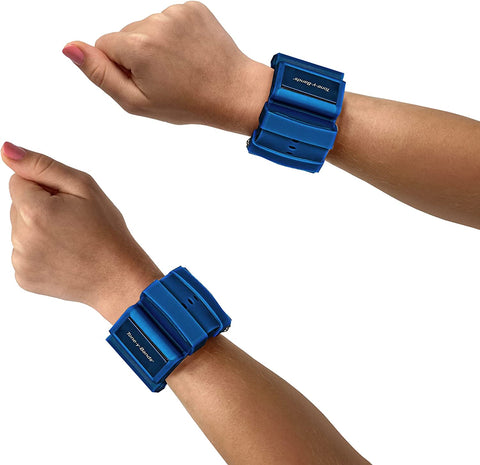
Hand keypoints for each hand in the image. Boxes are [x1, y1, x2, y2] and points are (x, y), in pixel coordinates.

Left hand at [2, 142, 161, 323]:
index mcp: (36, 211)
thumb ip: (42, 166)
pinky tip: (63, 256)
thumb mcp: (84, 188)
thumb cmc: (107, 231)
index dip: (45, 188)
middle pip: (17, 206)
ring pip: (19, 230)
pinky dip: (39, 251)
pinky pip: (23, 253)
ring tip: (70, 241)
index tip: (69, 204)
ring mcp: (21, 261)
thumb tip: (7, 151)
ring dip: (39, 229)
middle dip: (40, 208)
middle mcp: (22, 238)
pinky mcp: (24, 278)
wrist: (118, 276)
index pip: (18, 182)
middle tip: (73, 223)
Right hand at [62, 1, 272, 134]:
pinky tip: (188, 53)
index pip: (104, 45)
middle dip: (137, 56)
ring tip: (179, 67)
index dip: (120, 68)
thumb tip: (70, 47)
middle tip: (165, 78)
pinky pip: (168, 18)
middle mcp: (155, 22)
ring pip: (146, 26)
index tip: (145, 82)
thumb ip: (100, 75)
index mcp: (138, 46)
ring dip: (156, 45)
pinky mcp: (193, 7)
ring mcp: (176, 12)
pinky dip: (173, 35)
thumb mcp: (137, 102)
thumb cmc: (187, 103)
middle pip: (125, 34)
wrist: (232, 92)